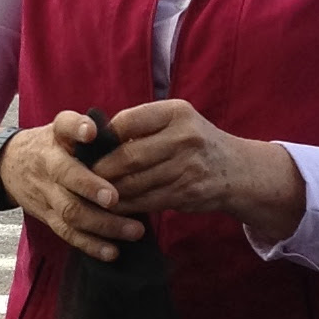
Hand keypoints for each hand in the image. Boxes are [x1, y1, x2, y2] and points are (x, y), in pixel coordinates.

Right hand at [0, 113, 146, 263]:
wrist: (8, 166)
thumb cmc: (48, 145)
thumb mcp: (59, 127)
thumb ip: (82, 126)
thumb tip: (110, 130)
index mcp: (55, 141)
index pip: (64, 128)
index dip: (77, 129)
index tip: (91, 132)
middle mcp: (48, 168)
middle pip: (67, 177)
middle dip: (92, 190)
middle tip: (116, 198)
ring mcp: (47, 196)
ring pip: (71, 213)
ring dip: (103, 224)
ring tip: (134, 230)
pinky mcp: (48, 218)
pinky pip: (68, 234)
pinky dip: (90, 245)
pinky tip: (112, 252)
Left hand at [93, 99, 306, 243]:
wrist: (237, 170)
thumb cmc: (195, 141)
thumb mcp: (177, 120)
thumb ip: (143, 124)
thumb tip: (96, 137)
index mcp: (176, 112)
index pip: (127, 122)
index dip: (103, 137)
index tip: (87, 148)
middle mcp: (184, 137)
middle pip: (129, 156)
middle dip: (102, 169)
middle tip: (82, 176)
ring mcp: (187, 167)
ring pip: (136, 183)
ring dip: (110, 191)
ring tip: (92, 193)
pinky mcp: (187, 193)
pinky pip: (147, 201)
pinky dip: (126, 205)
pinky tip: (113, 207)